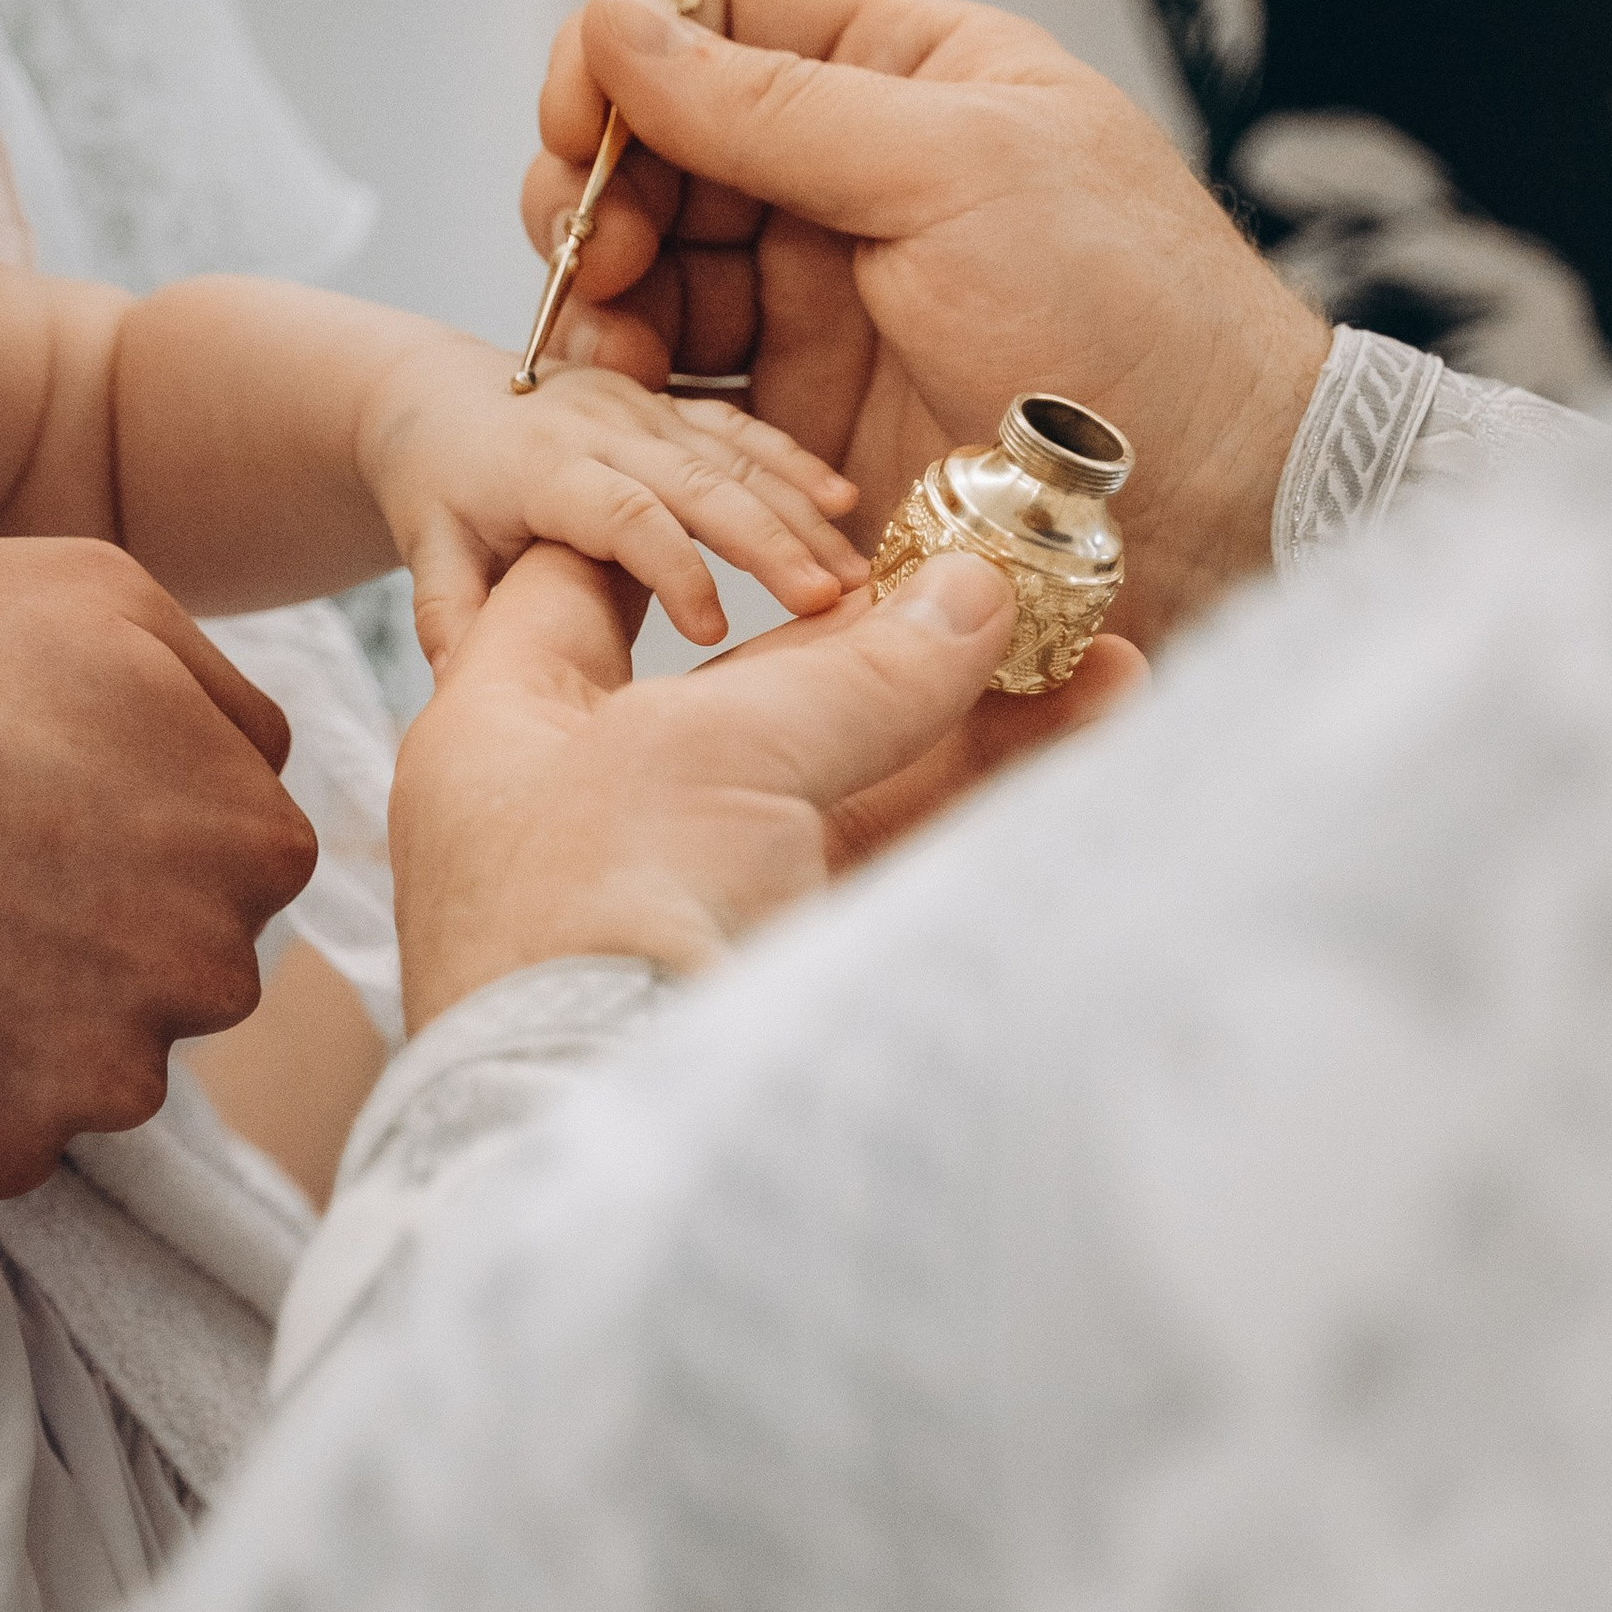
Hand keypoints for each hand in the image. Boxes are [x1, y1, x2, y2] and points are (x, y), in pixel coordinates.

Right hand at [0, 538, 318, 1203]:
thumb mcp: (93, 592)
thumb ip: (217, 690)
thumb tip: (261, 767)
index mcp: (252, 838)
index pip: (246, 863)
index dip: (149, 833)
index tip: (48, 807)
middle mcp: (212, 971)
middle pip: (185, 973)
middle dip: (106, 937)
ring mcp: (110, 1073)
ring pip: (98, 1063)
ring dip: (29, 1020)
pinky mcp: (5, 1147)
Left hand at [355, 325, 864, 668]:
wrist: (434, 398)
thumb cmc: (435, 488)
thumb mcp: (429, 548)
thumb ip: (450, 610)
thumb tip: (459, 680)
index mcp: (542, 466)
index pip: (620, 513)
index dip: (670, 565)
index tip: (714, 631)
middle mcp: (599, 427)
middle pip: (697, 482)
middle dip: (768, 540)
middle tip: (828, 601)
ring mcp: (640, 411)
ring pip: (733, 456)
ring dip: (800, 512)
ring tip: (856, 571)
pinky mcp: (668, 407)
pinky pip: (739, 429)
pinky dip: (793, 463)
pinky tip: (847, 502)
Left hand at [391, 540, 1142, 1031]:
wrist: (608, 1131)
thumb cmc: (599, 912)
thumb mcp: (715, 749)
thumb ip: (856, 674)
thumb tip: (976, 596)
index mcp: (508, 731)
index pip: (588, 584)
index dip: (689, 522)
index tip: (796, 480)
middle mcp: (593, 810)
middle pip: (757, 692)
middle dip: (895, 633)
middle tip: (1013, 575)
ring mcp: (692, 896)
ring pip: (849, 779)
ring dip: (976, 716)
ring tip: (1103, 654)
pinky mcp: (781, 965)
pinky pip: (894, 861)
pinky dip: (987, 798)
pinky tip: (1096, 725)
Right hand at [520, 0, 1329, 649]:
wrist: (1210, 509)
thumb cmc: (1126, 315)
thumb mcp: (950, 170)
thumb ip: (775, 105)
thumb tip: (617, 26)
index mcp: (911, 75)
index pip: (727, 7)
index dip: (630, 46)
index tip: (578, 119)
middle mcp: (858, 177)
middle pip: (668, 141)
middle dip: (601, 185)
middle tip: (587, 254)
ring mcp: (830, 300)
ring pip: (659, 264)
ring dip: (606, 294)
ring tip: (604, 345)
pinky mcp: (811, 418)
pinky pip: (687, 384)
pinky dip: (638, 389)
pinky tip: (625, 407)